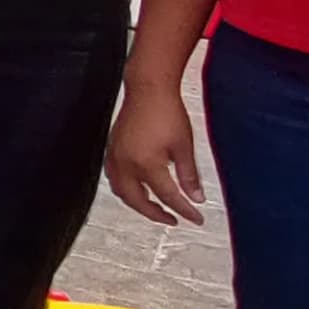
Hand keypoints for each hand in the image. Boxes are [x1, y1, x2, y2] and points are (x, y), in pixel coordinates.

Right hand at [105, 77, 206, 226]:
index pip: (168, 197)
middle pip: (139, 202)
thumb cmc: (166, 111)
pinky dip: (125, 189)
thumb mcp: (184, 146)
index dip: (184, 210)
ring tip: (153, 207)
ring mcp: (116, 158)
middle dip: (156, 214)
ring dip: (138, 204)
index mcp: (147, 165)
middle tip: (172, 219)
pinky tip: (134, 187)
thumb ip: (189, 175)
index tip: (195, 218)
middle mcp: (127, 165)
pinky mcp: (111, 150)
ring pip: (122, 192)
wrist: (148, 89)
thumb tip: (196, 197)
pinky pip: (113, 178)